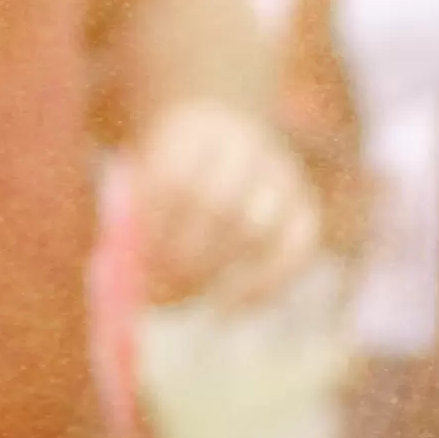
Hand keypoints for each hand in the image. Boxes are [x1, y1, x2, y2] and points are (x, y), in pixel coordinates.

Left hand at [128, 99, 321, 305]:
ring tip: (184, 293)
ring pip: (254, 230)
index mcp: (195, 129)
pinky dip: (261, 287)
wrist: (221, 135)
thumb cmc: (167, 175)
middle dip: (184, 257)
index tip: (134, 265)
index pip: (176, 180)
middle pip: (217, 206)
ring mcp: (281, 174)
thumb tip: (146, 297)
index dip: (155, 231)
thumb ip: (136, 231)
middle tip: (159, 293)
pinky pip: (293, 252)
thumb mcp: (142, 185)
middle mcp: (245, 145)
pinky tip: (227, 308)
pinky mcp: (304, 205)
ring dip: (214, 272)